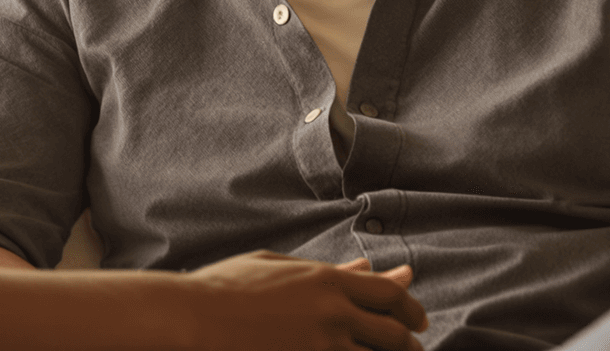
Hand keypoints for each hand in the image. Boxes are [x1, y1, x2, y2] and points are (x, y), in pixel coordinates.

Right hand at [179, 250, 427, 350]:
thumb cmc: (228, 288)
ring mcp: (322, 347)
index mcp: (327, 281)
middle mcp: (332, 314)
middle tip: (409, 348)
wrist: (193, 318)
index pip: (390, 295)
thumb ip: (329, 271)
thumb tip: (367, 267)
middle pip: (394, 334)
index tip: (417, 321)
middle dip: (408, 344)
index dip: (411, 309)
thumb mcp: (279, 267)